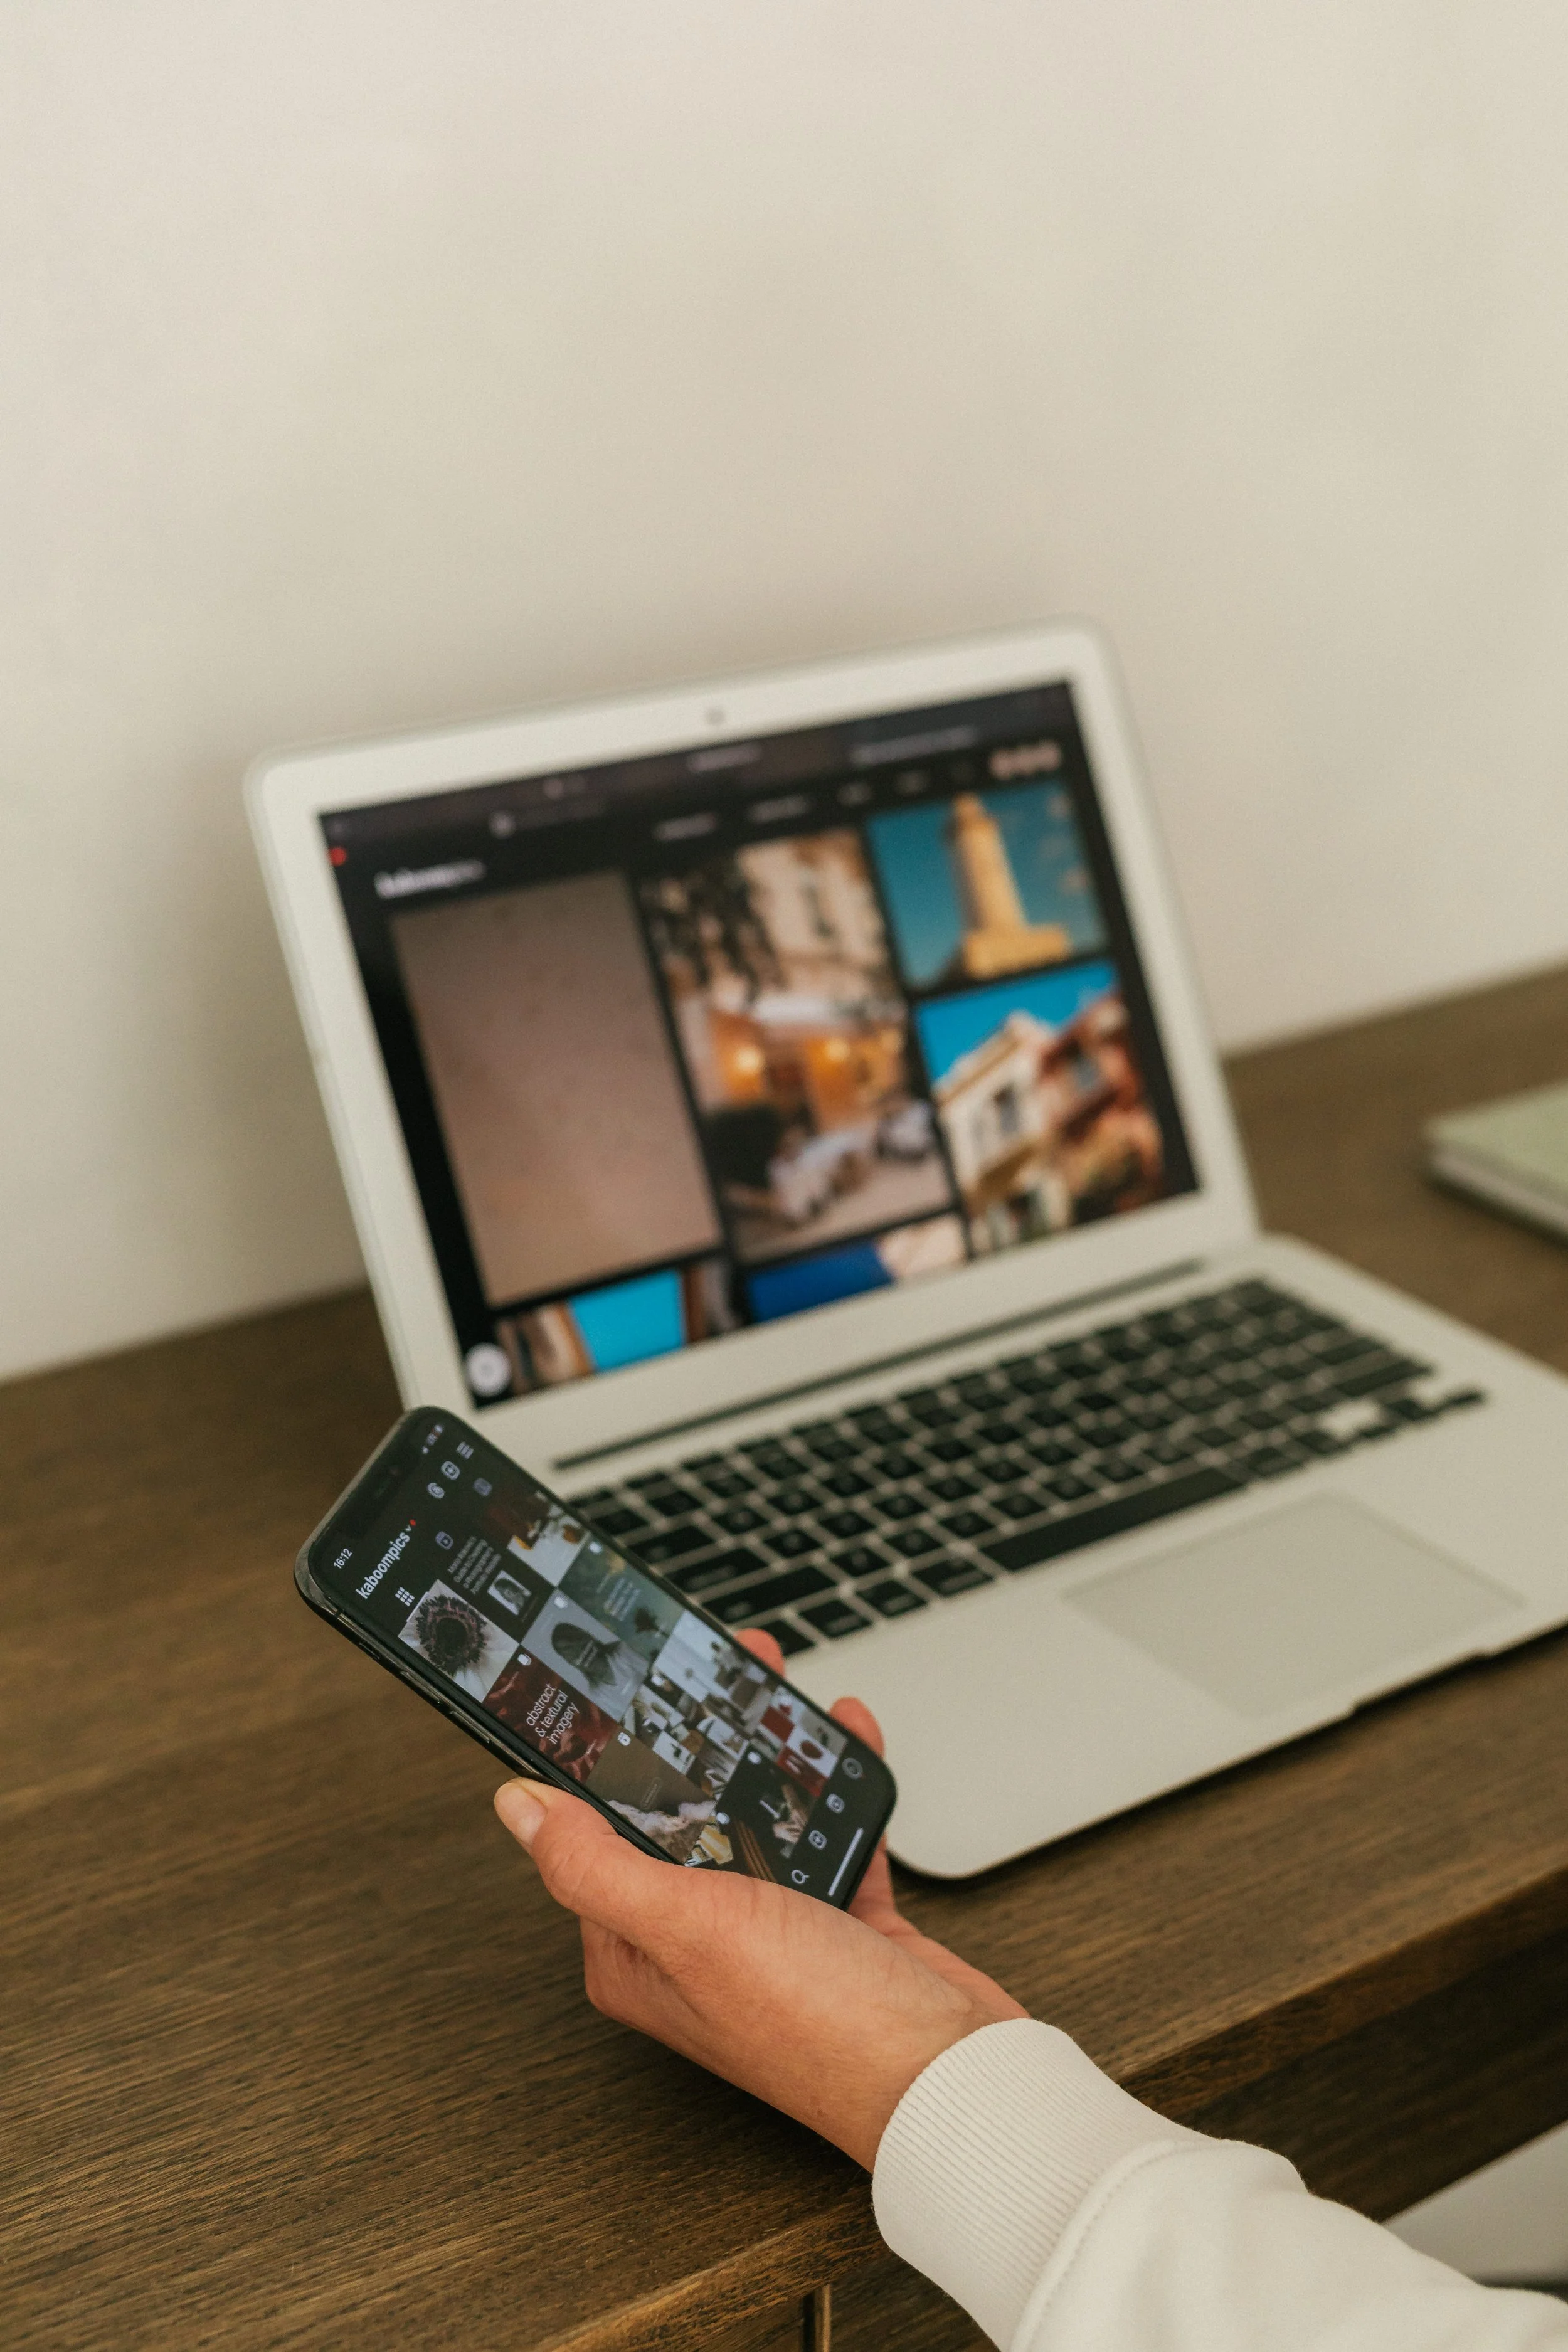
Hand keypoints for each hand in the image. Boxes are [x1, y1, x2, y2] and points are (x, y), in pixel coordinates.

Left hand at [493, 1630, 1025, 2168]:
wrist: (945, 2075)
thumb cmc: (817, 2024)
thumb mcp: (684, 1926)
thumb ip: (593, 1862)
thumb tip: (516, 1806)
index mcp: (636, 1952)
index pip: (597, 1833)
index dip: (609, 1757)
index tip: (624, 1689)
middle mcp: (695, 1942)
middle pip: (682, 1812)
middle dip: (701, 1736)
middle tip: (719, 1668)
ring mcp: (767, 1930)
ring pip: (753, 1813)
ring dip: (769, 1751)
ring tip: (779, 1689)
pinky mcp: (833, 1920)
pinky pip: (822, 1830)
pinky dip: (832, 1784)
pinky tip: (842, 1738)